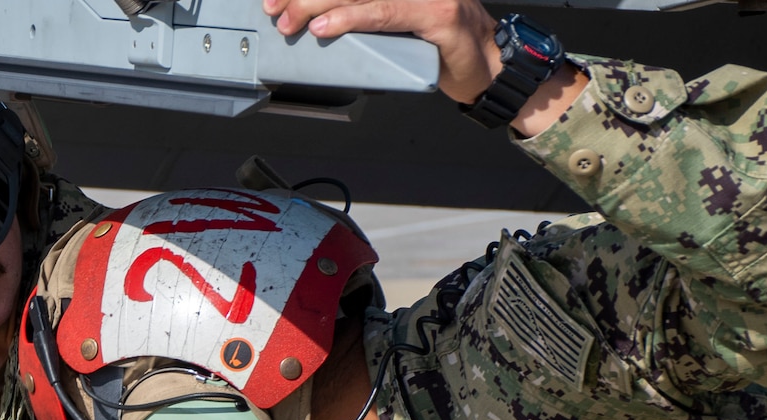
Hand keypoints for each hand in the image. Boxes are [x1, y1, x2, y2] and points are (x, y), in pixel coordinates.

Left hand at [260, 0, 585, 129]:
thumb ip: (365, 12)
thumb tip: (315, 15)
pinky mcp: (438, 14)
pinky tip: (325, 28)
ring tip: (291, 19)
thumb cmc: (441, 46)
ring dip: (320, 5)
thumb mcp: (395, 21)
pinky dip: (351, 19)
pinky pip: (385, 13)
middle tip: (276, 7)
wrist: (490, 67)